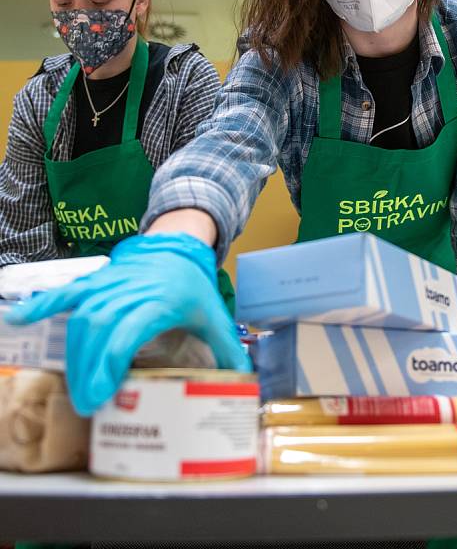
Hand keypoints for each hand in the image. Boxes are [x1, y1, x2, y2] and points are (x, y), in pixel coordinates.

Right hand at [4, 233, 250, 414]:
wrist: (177, 245)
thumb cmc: (194, 285)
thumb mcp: (215, 315)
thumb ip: (227, 350)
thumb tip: (243, 383)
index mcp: (161, 300)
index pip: (127, 331)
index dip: (109, 363)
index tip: (100, 395)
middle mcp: (131, 289)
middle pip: (99, 328)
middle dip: (89, 369)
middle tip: (87, 403)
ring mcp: (109, 281)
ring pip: (82, 316)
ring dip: (74, 354)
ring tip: (75, 387)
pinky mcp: (96, 279)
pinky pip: (66, 291)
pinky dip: (43, 305)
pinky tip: (18, 319)